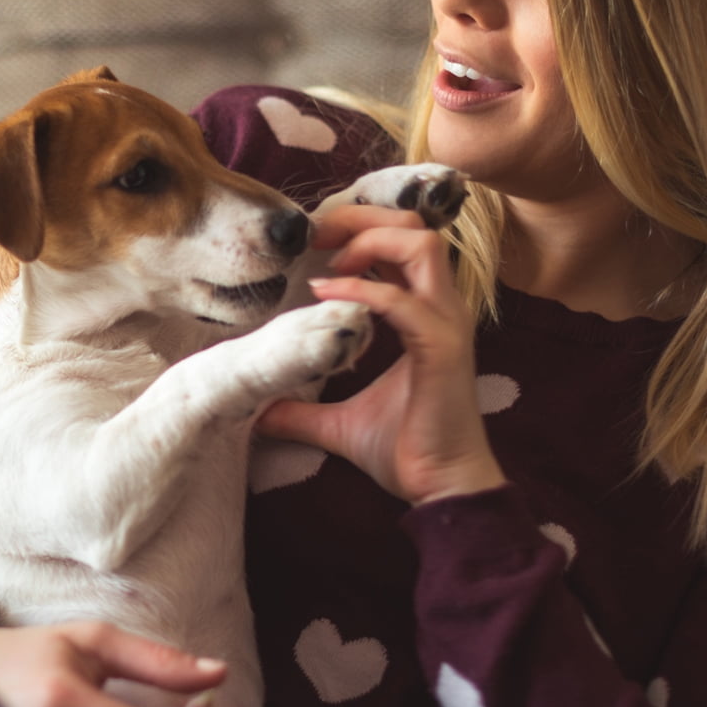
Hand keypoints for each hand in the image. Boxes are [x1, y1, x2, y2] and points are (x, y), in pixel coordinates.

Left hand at [257, 204, 506, 504]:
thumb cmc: (405, 450)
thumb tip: (259, 413)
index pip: (402, 243)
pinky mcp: (442, 347)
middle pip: (415, 226)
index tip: (316, 245)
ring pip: (421, 244)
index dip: (360, 231)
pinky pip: (402, 300)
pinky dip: (360, 291)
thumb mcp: (339, 423)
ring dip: (368, 242)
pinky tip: (324, 297)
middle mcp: (442, 308)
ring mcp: (447, 324)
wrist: (442, 487)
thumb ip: (302, 410)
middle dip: (362, 219)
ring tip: (328, 265)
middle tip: (316, 236)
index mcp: (425, 313)